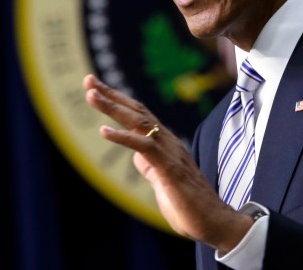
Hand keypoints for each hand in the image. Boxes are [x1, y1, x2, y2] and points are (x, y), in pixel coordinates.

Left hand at [83, 74, 252, 252]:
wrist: (213, 221)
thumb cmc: (189, 205)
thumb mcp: (162, 182)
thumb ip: (150, 166)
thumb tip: (138, 157)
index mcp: (165, 144)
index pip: (139, 114)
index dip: (118, 100)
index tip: (96, 87)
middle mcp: (167, 142)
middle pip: (137, 111)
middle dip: (111, 95)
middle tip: (88, 80)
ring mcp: (169, 152)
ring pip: (139, 122)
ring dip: (113, 108)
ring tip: (92, 95)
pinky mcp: (169, 168)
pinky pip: (144, 147)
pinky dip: (123, 137)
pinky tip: (103, 131)